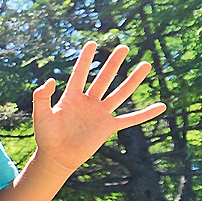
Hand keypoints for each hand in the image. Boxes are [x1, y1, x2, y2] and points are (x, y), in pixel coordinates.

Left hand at [32, 41, 166, 172]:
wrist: (57, 157)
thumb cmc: (46, 136)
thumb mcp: (40, 115)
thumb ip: (41, 97)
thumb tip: (50, 80)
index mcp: (71, 97)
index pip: (80, 74)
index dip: (85, 59)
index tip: (92, 43)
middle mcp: (88, 102)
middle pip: (104, 79)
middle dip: (113, 63)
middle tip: (124, 47)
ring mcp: (100, 114)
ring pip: (120, 93)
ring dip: (133, 80)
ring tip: (146, 65)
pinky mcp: (108, 127)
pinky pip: (130, 119)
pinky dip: (146, 114)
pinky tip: (161, 106)